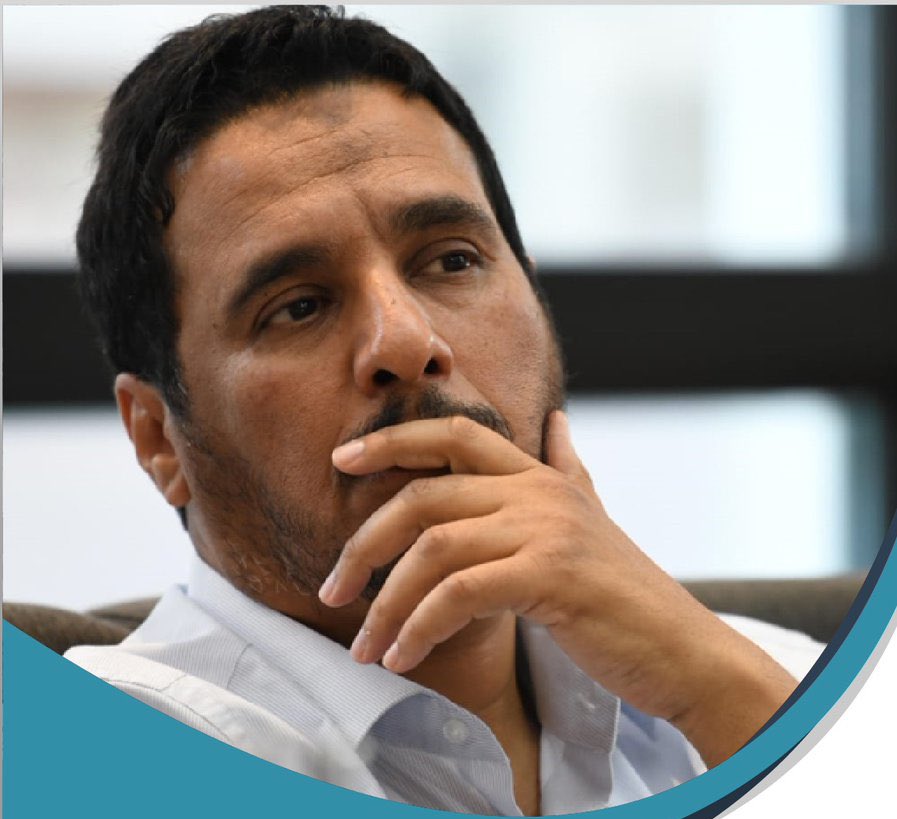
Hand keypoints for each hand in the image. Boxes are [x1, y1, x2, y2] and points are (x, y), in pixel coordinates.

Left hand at [320, 412, 797, 764]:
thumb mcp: (591, 516)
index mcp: (538, 477)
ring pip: (433, 549)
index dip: (394, 440)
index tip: (341, 459)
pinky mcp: (550, 575)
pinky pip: (459, 593)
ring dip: (386, 604)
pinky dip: (419, 627)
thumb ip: (567, 467)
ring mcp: (545, 529)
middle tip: (333, 589)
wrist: (680, 649)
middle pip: (424, 496)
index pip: (455, 433)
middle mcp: (537, 492)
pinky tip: (404, 657)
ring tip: (366, 647)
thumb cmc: (622, 594)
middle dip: (366, 544)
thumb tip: (558, 419)